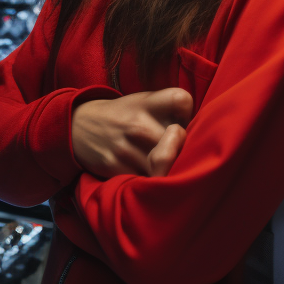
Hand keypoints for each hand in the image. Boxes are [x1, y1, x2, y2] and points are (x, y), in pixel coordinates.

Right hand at [72, 88, 192, 178]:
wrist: (79, 127)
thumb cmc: (124, 115)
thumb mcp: (144, 101)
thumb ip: (172, 110)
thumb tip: (205, 129)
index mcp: (148, 103)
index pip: (182, 101)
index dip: (190, 113)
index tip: (183, 122)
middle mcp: (138, 124)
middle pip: (179, 139)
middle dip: (184, 147)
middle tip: (179, 150)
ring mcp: (127, 148)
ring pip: (165, 165)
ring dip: (171, 168)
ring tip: (169, 165)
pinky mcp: (117, 168)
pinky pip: (147, 181)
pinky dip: (153, 182)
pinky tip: (152, 176)